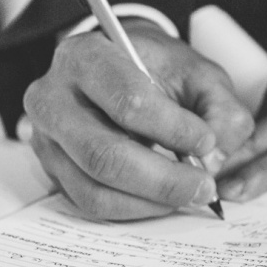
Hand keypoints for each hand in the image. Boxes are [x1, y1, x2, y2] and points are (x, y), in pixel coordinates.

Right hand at [23, 21, 254, 218]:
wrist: (122, 68)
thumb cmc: (158, 69)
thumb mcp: (199, 73)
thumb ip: (219, 110)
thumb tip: (214, 160)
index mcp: (86, 57)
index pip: (127, 101)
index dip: (173, 129)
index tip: (207, 141)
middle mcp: (52, 98)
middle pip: (104, 154)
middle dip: (163, 179)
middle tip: (204, 186)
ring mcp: (47, 138)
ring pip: (94, 187)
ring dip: (150, 201)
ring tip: (190, 195)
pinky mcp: (53, 169)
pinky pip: (90, 202)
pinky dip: (133, 209)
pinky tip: (163, 200)